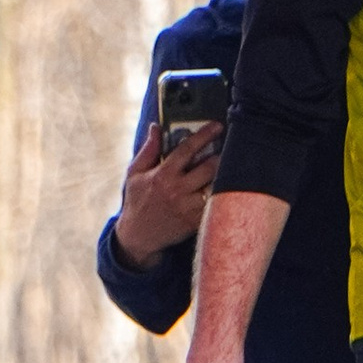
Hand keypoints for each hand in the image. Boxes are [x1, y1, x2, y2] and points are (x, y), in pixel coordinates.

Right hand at [113, 117, 219, 267]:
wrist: (137, 237)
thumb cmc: (136, 202)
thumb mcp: (135, 173)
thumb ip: (148, 149)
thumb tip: (156, 127)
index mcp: (163, 175)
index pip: (187, 149)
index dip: (204, 135)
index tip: (217, 125)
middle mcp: (177, 190)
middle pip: (209, 168)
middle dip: (220, 157)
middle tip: (224, 151)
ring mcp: (188, 207)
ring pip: (215, 187)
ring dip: (223, 176)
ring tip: (226, 169)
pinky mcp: (195, 222)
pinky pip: (214, 205)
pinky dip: (220, 195)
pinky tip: (221, 189)